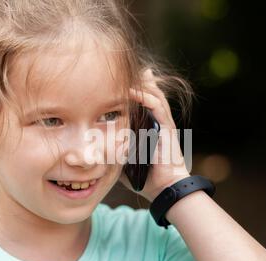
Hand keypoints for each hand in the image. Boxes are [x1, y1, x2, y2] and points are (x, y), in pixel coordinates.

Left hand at [118, 68, 190, 201]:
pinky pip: (157, 106)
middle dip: (139, 80)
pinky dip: (145, 96)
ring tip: (127, 73)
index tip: (117, 80)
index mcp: (148, 127)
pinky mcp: (167, 127)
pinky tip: (133, 90)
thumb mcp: (125, 162)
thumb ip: (115, 154)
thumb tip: (98, 154)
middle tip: (123, 67)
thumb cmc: (146, 178)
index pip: (142, 102)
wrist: (164, 188)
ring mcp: (163, 123)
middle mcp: (157, 122)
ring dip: (141, 84)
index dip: (133, 90)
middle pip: (149, 93)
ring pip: (154, 95)